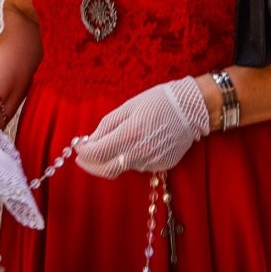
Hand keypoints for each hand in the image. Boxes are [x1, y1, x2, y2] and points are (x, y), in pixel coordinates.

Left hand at [75, 77, 209, 177]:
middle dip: (91, 165)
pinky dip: (130, 157)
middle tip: (83, 158)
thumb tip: (91, 141)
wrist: (192, 108)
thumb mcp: (128, 107)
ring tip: (112, 143)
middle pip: (106, 170)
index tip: (77, 147)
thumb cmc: (159, 101)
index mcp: (129, 136)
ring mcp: (151, 163)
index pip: (97, 154)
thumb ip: (107, 126)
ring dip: (113, 159)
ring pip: (123, 166)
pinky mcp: (161, 165)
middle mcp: (139, 154)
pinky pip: (139, 164)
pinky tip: (135, 143)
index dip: (83, 152)